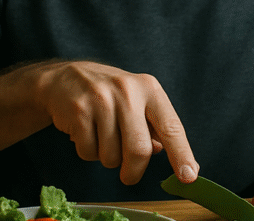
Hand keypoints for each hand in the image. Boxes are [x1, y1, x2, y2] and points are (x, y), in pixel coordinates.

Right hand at [34, 61, 198, 184]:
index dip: (182, 154)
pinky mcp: (79, 110)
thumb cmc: (109, 94)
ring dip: (108, 158)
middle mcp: (128, 91)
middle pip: (139, 150)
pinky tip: (85, 133)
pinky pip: (88, 152)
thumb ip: (154, 127)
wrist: (64, 78)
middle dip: (134, 171)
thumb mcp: (137, 101)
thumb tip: (169, 155)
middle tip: (129, 176)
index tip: (189, 176)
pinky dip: (88, 152)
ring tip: (101, 137)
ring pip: (111, 156)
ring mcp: (102, 99)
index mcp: (149, 88)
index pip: (171, 127)